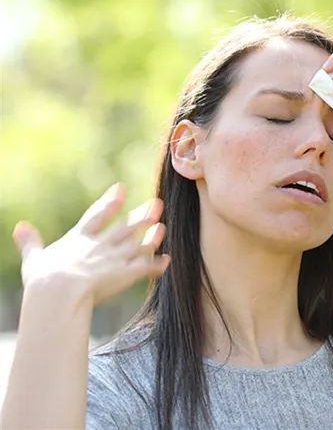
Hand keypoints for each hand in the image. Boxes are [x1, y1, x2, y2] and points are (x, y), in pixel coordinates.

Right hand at [12, 183, 169, 304]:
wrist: (61, 291)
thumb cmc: (43, 280)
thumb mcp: (34, 258)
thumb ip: (30, 242)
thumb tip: (19, 227)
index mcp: (80, 238)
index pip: (98, 215)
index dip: (111, 201)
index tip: (121, 188)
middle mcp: (102, 245)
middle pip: (126, 227)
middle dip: (142, 215)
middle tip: (157, 203)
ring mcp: (116, 258)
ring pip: (139, 244)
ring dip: (152, 236)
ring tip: (163, 227)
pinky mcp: (127, 274)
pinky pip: (146, 268)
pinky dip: (157, 265)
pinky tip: (166, 261)